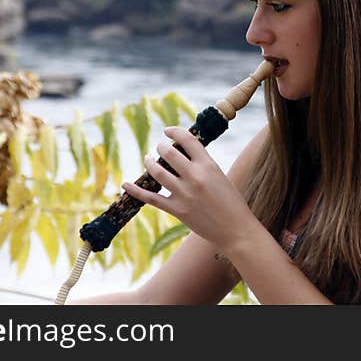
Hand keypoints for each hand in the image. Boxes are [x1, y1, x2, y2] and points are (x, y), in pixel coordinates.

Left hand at [122, 126, 258, 251]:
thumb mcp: (220, 176)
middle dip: (161, 147)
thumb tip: (182, 155)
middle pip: (169, 153)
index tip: (168, 131)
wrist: (235, 229)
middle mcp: (195, 177)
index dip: (175, 131)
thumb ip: (202, 165)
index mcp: (208, 165)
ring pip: (158, 172)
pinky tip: (125, 185)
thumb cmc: (230, 202)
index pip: (188, 139)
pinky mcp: (178, 210)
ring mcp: (184, 194)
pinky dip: (136, 191)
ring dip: (149, 162)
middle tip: (159, 147)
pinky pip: (151, 199)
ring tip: (148, 159)